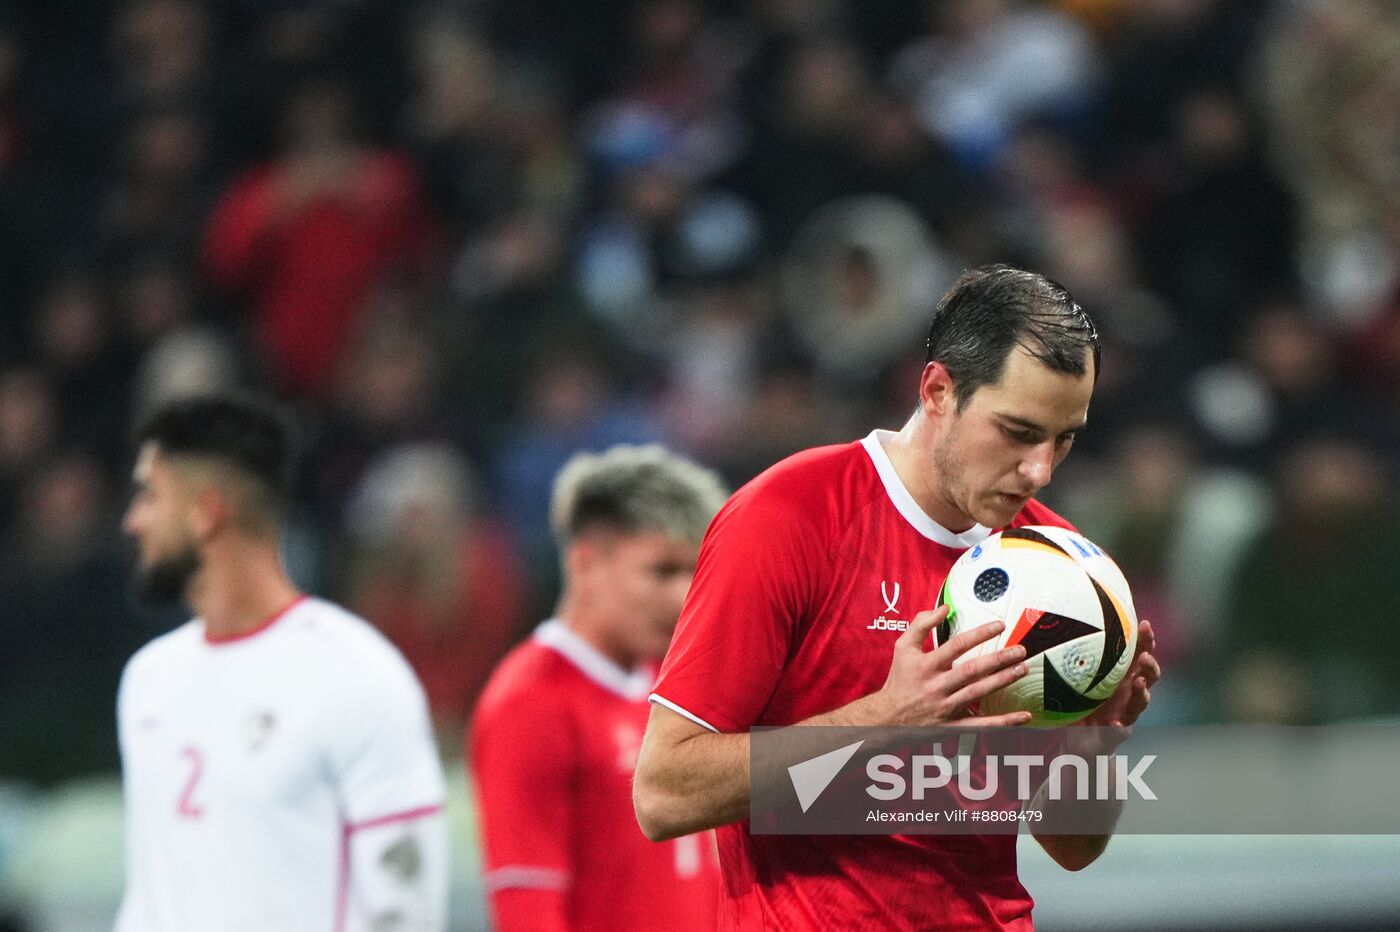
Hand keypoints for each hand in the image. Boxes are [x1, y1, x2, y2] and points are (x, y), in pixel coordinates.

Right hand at [872, 606, 1031, 727]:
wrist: (887, 717)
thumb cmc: (899, 679)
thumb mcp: (903, 647)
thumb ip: (921, 624)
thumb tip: (944, 608)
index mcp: (927, 665)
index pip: (957, 645)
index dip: (980, 634)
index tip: (1000, 625)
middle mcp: (937, 685)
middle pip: (972, 670)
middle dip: (998, 659)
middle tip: (1020, 650)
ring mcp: (946, 707)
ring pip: (979, 692)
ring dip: (1002, 681)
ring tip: (1022, 668)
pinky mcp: (953, 725)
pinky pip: (981, 725)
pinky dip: (1003, 722)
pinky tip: (1023, 716)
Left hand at [1072, 619, 1160, 752]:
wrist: (1077, 740)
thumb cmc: (1077, 704)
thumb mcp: (1072, 679)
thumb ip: (1067, 659)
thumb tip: (1047, 628)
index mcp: (1120, 676)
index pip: (1138, 655)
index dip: (1145, 640)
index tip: (1143, 624)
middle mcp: (1127, 692)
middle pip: (1149, 676)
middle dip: (1151, 664)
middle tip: (1144, 655)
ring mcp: (1126, 713)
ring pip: (1142, 702)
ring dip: (1143, 692)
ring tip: (1139, 682)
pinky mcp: (1118, 734)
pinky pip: (1122, 731)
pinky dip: (1120, 727)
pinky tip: (1116, 723)